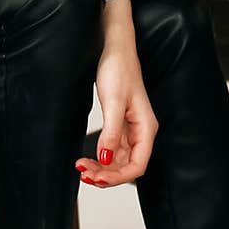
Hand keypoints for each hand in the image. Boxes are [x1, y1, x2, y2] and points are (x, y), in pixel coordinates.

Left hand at [74, 43, 158, 187]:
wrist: (114, 49)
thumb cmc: (119, 70)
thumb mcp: (113, 102)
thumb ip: (111, 133)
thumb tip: (106, 159)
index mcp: (146, 128)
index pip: (138, 165)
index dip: (119, 177)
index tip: (98, 178)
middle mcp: (140, 132)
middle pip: (127, 166)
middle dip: (107, 174)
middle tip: (84, 174)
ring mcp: (130, 130)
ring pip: (118, 160)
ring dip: (101, 168)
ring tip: (81, 168)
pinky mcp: (119, 125)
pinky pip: (112, 149)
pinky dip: (100, 157)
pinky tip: (87, 159)